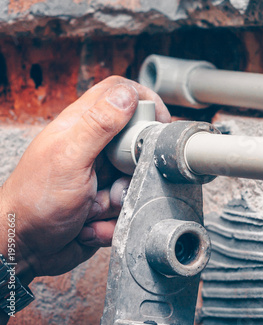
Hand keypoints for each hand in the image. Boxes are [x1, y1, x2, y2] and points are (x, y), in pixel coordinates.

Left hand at [0, 76, 169, 285]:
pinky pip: (126, 207)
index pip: (118, 93)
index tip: (160, 122)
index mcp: (81, 126)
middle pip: (137, 142)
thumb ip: (99, 125)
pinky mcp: (105, 201)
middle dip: (135, 168)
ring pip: (135, 179)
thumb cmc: (34, 202)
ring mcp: (100, 175)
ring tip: (92, 208)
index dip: (144, 100)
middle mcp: (93, 147)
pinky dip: (111, 221)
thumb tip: (128, 94)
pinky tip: (89, 224)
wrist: (24, 248)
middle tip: (118, 181)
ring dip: (119, 200)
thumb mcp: (70, 158)